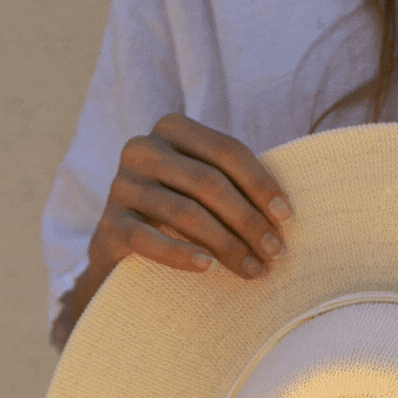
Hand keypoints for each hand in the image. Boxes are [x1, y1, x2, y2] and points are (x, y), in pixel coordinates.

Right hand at [56, 114, 293, 346]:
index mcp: (172, 128)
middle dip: (248, 220)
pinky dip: (182, 255)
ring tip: (254, 269)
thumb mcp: (205, 187)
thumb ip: (235, 183)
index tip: (287, 217)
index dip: (261, 184)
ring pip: (185, 213)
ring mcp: (121, 185)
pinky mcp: (109, 225)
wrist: (123, 246)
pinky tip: (208, 267)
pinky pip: (150, 240)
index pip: (226, 151)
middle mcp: (142, 149)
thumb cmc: (180, 212)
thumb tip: (285, 213)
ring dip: (227, 245)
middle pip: (208, 183)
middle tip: (275, 252)